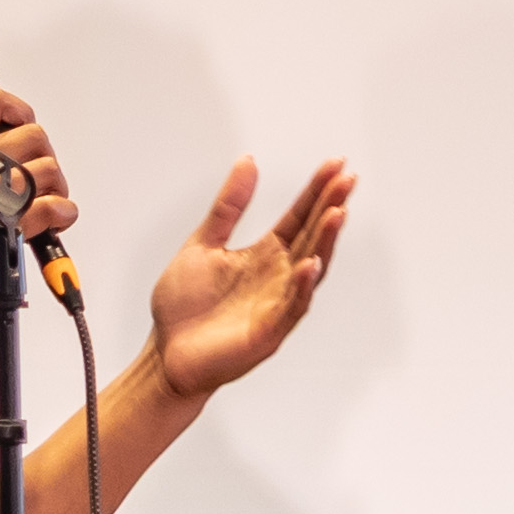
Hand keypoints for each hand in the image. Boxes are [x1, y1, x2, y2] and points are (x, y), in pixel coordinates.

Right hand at [0, 85, 62, 326]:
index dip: (17, 109)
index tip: (22, 123)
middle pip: (33, 135)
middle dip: (44, 154)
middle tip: (39, 173)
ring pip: (49, 170)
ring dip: (57, 185)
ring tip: (48, 199)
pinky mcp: (9, 228)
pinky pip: (55, 207)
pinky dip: (63, 213)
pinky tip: (54, 220)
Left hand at [135, 159, 359, 399]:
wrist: (165, 353)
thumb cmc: (184, 305)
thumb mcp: (204, 243)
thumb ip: (228, 206)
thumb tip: (248, 160)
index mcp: (264, 255)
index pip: (299, 217)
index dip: (318, 191)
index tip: (336, 164)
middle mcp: (278, 277)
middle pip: (313, 237)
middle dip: (331, 208)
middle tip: (347, 179)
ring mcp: (277, 304)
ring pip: (311, 270)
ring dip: (326, 242)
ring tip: (338, 212)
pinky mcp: (268, 332)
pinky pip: (291, 306)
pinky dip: (302, 286)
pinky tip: (309, 263)